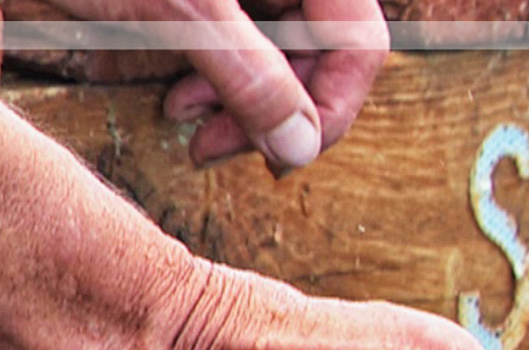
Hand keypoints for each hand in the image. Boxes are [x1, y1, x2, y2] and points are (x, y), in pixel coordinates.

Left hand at [40, 0, 388, 171]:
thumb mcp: (180, 9)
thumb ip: (250, 78)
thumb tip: (298, 148)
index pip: (358, 40)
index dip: (330, 107)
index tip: (282, 156)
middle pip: (318, 46)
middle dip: (272, 105)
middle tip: (212, 146)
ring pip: (274, 46)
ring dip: (236, 94)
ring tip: (180, 116)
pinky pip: (235, 34)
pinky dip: (209, 68)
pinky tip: (169, 89)